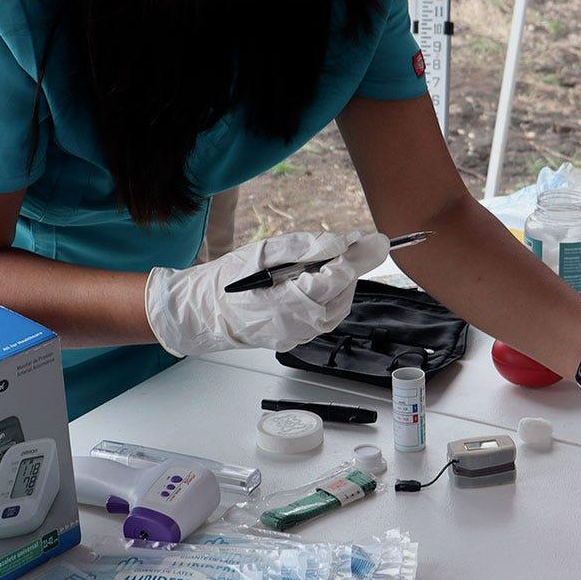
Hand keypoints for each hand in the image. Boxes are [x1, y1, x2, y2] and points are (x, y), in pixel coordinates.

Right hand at [145, 231, 388, 356]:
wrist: (203, 313)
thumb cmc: (228, 279)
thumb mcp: (263, 253)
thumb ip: (304, 247)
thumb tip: (341, 243)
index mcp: (286, 304)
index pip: (334, 280)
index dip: (357, 258)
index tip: (377, 240)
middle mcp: (297, 326)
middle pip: (341, 294)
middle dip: (352, 268)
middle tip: (360, 244)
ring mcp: (297, 336)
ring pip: (337, 308)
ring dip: (343, 282)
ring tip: (334, 260)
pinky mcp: (296, 338)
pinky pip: (324, 316)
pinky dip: (330, 295)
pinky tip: (320, 278)